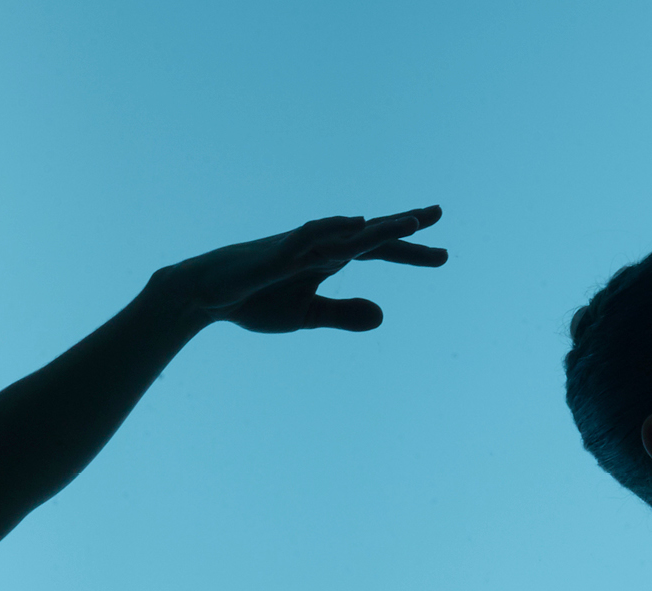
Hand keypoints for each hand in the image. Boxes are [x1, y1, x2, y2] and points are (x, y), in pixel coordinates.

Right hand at [152, 208, 446, 334]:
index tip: (443, 255)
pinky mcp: (278, 252)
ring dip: (379, 227)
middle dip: (405, 226)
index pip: (378, 251)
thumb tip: (383, 315)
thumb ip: (343, 313)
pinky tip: (357, 225)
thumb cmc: (255, 301)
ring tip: (413, 221)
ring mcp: (300, 246)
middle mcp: (321, 246)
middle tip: (438, 213)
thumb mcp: (307, 315)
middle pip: (371, 234)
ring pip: (347, 233)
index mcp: (330, 260)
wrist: (208, 296)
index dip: (410, 253)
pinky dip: (334, 230)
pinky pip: (310, 237)